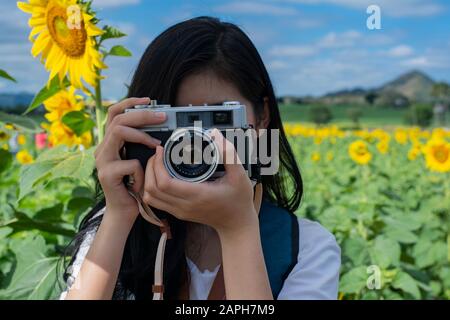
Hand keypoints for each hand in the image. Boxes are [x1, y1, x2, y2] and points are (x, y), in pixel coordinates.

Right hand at [94, 97, 166, 225]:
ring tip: (156, 144)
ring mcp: (102, 160)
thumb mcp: (139, 160)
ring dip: (142, 135)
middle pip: (118, 118)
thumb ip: (143, 144)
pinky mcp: (107, 175)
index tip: (149, 100)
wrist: (123, 211)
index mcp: (110, 142)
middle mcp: (103, 148)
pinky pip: (129, 163)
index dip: (130, 102)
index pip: (114, 113)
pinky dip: (142, 171)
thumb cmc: (135, 185)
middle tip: (162, 117)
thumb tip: (162, 127)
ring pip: (119, 132)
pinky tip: (143, 181)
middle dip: (142, 114)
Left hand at [142, 129, 257, 235]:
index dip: (158, 165)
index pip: (165, 183)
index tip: (162, 151)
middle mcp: (185, 205)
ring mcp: (180, 211)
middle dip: (150, 168)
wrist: (236, 224)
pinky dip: (152, 188)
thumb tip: (216, 135)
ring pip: (150, 197)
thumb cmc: (239, 201)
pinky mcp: (178, 213)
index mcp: (197, 195)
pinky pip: (156, 202)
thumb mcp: (240, 176)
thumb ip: (229, 154)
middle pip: (152, 189)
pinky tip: (160, 176)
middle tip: (158, 155)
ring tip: (156, 164)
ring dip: (148, 179)